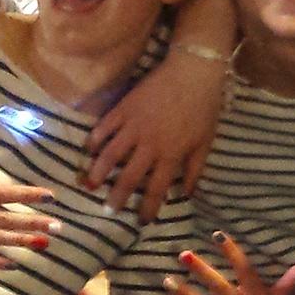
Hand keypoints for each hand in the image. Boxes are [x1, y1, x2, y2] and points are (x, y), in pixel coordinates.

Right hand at [85, 0, 234, 218]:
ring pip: (110, 154)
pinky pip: (104, 127)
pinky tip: (89, 150)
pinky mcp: (124, 108)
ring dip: (98, 172)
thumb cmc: (204, 109)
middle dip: (117, 197)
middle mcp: (149, 145)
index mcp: (170, 156)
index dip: (149, 209)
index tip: (142, 221)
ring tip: (89, 185)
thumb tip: (186, 195)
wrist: (193, 72)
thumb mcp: (205, 143)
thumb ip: (194, 171)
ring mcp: (134, 125)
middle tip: (108, 209)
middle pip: (128, 177)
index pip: (156, 190)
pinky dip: (95, 139)